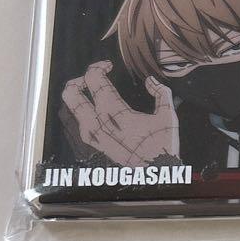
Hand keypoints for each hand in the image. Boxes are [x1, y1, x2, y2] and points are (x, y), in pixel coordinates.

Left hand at [60, 61, 179, 165]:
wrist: (156, 174)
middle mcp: (99, 123)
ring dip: (78, 97)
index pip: (94, 80)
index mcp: (116, 112)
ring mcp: (94, 135)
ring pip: (71, 110)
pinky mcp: (94, 145)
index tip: (108, 66)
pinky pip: (78, 125)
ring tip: (90, 94)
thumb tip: (150, 80)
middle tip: (92, 78)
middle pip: (72, 93)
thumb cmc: (163, 145)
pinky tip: (92, 113)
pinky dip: (81, 114)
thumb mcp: (168, 116)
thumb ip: (161, 93)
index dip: (98, 67)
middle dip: (79, 79)